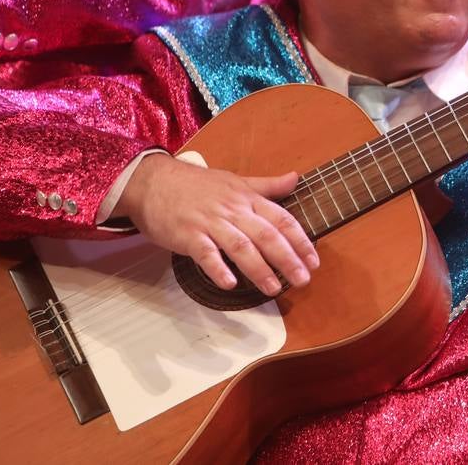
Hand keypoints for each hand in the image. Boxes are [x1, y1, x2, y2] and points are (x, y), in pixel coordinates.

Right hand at [115, 153, 318, 296]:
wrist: (153, 181)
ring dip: (259, 269)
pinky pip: (205, 253)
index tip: (314, 261)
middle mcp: (233, 210)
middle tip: (303, 280)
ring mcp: (210, 223)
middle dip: (287, 259)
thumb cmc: (197, 184)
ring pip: (240, 246)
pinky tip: (229, 284)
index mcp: (247, 198)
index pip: (281, 219)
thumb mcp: (235, 180)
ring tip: (273, 289)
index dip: (300, 241)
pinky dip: (217, 268)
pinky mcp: (188, 235)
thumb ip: (267, 186)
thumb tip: (296, 178)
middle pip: (266, 235)